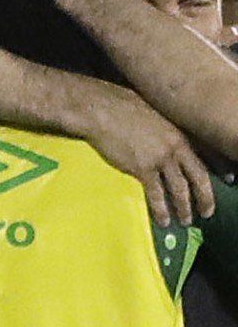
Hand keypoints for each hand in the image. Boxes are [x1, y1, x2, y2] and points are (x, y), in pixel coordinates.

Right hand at [84, 92, 214, 231]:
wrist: (100, 110)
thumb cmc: (122, 106)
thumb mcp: (155, 113)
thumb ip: (167, 128)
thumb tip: (166, 138)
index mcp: (181, 131)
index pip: (209, 152)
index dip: (221, 167)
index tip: (230, 179)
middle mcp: (177, 146)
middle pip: (199, 176)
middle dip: (206, 197)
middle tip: (207, 212)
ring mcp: (160, 158)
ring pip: (180, 188)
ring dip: (184, 207)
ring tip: (186, 220)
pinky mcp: (142, 168)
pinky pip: (156, 193)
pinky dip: (161, 209)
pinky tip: (164, 220)